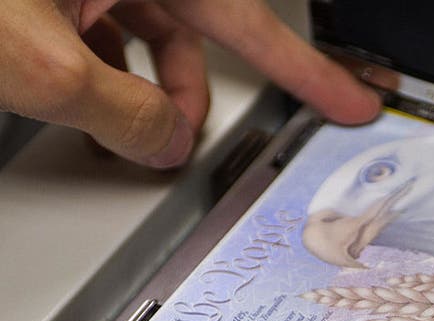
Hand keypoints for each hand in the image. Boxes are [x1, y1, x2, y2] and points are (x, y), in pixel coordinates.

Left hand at [0, 0, 380, 167]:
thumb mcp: (34, 61)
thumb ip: (118, 111)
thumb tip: (162, 140)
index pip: (250, 19)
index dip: (308, 70)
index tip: (352, 100)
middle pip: (194, 29)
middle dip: (191, 92)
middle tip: (191, 140)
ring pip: (141, 32)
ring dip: (140, 89)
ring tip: (127, 136)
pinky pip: (97, 25)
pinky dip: (99, 70)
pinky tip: (85, 105)